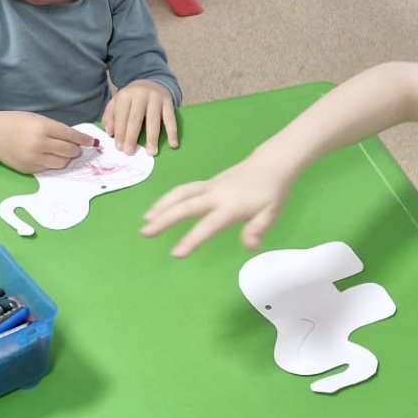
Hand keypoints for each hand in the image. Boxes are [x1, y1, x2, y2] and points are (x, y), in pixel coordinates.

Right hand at [0, 112, 94, 175]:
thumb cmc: (16, 123)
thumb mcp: (37, 119)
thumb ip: (55, 129)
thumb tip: (76, 140)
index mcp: (42, 127)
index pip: (70, 135)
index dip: (83, 139)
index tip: (92, 142)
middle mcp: (39, 144)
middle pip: (69, 151)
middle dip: (75, 150)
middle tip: (74, 147)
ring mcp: (34, 158)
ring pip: (61, 163)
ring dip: (65, 158)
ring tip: (59, 152)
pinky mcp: (29, 169)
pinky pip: (49, 169)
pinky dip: (52, 163)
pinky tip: (46, 156)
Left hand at [103, 81, 177, 154]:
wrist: (151, 82)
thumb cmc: (131, 99)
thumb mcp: (117, 102)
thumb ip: (110, 116)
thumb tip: (109, 132)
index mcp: (125, 95)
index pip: (121, 116)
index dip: (120, 132)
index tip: (119, 148)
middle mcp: (140, 95)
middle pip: (135, 118)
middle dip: (132, 137)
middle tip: (130, 152)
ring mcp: (156, 98)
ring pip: (153, 120)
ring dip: (152, 137)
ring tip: (151, 152)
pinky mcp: (168, 102)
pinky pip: (170, 119)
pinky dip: (172, 132)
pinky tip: (173, 144)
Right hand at [142, 153, 292, 256]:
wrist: (270, 164)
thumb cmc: (271, 192)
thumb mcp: (271, 212)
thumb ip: (258, 228)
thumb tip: (249, 246)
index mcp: (232, 206)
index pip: (208, 225)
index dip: (192, 239)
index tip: (175, 253)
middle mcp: (216, 195)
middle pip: (186, 206)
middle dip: (164, 219)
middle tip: (145, 233)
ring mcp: (209, 187)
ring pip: (180, 194)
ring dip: (161, 206)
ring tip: (145, 220)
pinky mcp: (206, 184)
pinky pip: (183, 190)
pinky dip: (168, 199)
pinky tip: (158, 209)